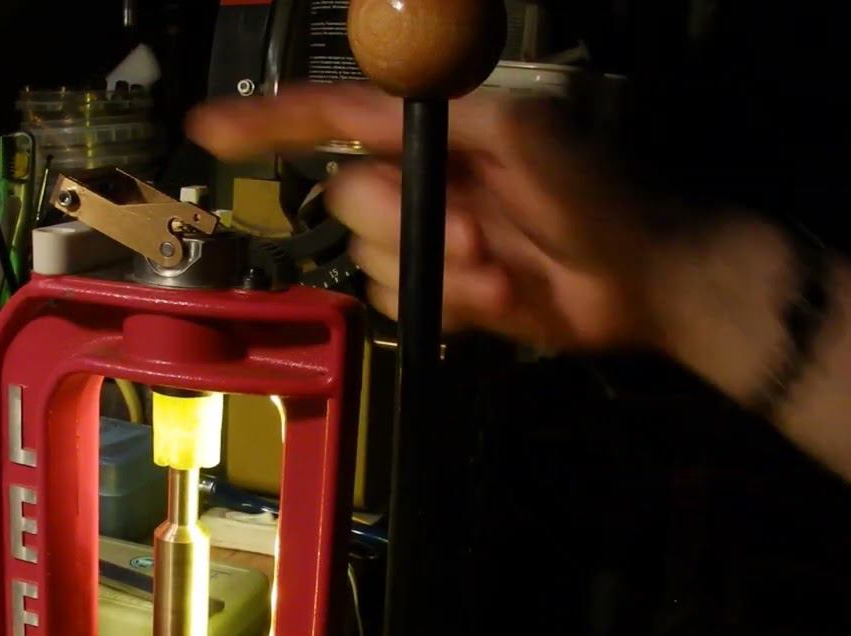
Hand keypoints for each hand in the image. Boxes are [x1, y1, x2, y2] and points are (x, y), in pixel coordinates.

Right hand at [188, 83, 684, 351]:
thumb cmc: (600, 196)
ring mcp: (427, 237)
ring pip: (369, 259)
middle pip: (348, 201)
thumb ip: (465, 117)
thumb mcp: (537, 137)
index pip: (334, 119)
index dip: (270, 122)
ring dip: (434, 271)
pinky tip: (494, 295)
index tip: (210, 128)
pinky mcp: (438, 287)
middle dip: (401, 225)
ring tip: (498, 269)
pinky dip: (444, 303)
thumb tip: (394, 120)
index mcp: (434, 135)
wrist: (640, 281)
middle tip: (476, 235)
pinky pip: (396, 300)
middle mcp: (419, 182)